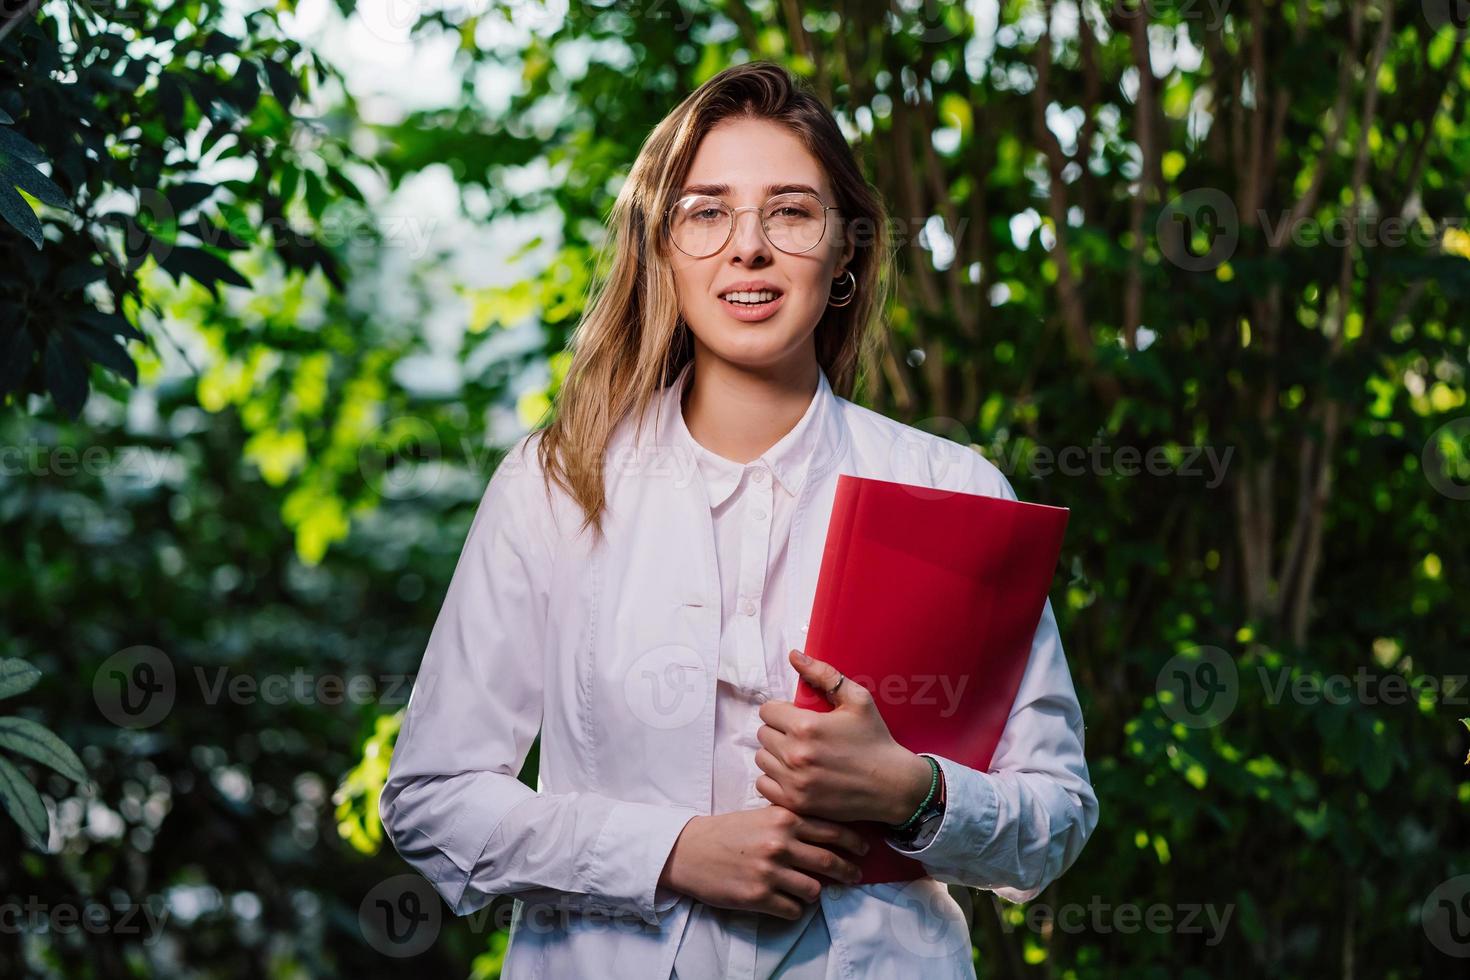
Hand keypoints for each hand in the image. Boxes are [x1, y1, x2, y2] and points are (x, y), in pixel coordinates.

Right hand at [657, 806, 867, 919]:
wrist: (689, 851)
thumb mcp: (761, 816)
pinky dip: (794, 908)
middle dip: (847, 871)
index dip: (853, 841)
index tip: (864, 849)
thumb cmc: (726, 832)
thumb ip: (791, 821)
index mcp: (783, 819)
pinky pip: (793, 910)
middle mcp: (780, 844)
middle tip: (854, 876)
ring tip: (810, 890)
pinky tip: (788, 902)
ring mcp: (770, 872)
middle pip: (830, 860)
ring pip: (814, 889)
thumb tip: (824, 834)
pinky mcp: (758, 897)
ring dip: (815, 892)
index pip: (831, 830)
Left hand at [754, 650, 935, 824]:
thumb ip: (823, 675)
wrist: (892, 785)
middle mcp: (795, 755)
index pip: (767, 711)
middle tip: (800, 736)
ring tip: (797, 755)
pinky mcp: (796, 803)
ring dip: (775, 755)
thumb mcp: (857, 699)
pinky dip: (774, 779)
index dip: (782, 711)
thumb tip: (794, 656)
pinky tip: (793, 775)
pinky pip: (764, 785)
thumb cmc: (875, 739)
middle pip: (763, 735)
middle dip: (778, 731)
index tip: (796, 717)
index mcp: (805, 726)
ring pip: (761, 759)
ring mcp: (794, 782)